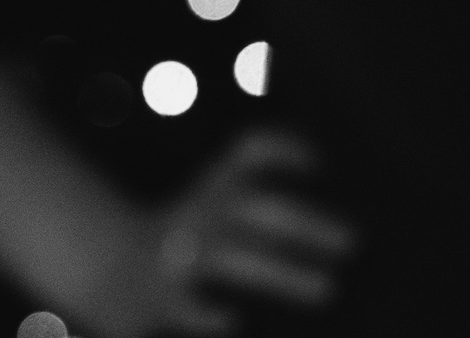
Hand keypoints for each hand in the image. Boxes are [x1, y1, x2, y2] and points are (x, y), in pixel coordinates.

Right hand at [91, 130, 353, 335]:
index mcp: (216, 184)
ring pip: (237, 259)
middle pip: (261, 209)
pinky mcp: (161, 297)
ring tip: (329, 289)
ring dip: (285, 274)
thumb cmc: (192, 233)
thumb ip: (261, 192)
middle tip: (355, 242)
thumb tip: (335, 210)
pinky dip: (208, 314)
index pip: (248, 151)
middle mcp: (202, 213)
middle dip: (310, 225)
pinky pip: (187, 305)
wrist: (114, 270)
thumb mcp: (218, 199)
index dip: (282, 149)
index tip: (319, 162)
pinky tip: (237, 321)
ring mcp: (180, 255)